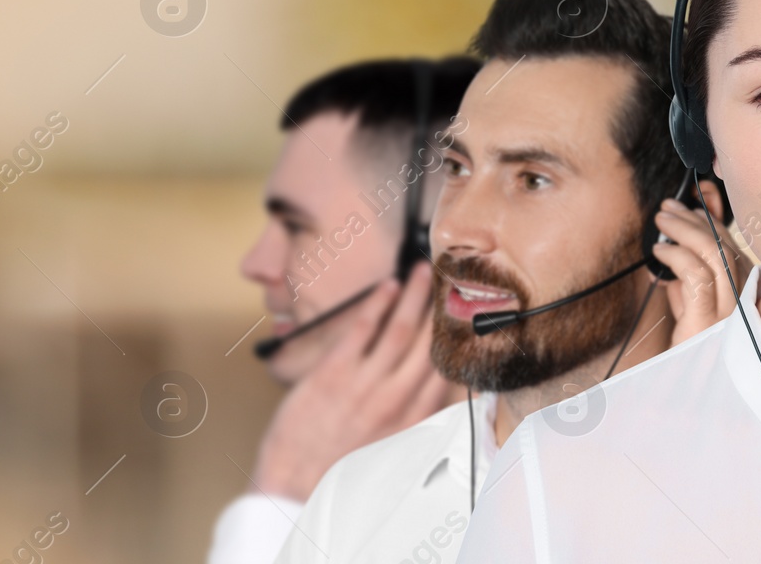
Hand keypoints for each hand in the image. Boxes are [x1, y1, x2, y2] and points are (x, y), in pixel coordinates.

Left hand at [252, 262, 450, 501]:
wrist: (293, 489)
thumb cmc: (338, 476)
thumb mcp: (392, 459)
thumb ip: (416, 428)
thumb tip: (438, 406)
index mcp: (413, 423)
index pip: (445, 371)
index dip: (458, 339)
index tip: (467, 315)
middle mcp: (395, 402)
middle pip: (428, 344)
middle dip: (441, 308)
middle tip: (452, 279)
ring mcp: (364, 386)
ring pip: (399, 331)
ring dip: (414, 296)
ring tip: (424, 271)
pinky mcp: (332, 374)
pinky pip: (361, 330)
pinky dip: (377, 305)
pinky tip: (388, 286)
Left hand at [651, 180, 751, 345]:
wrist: (686, 398)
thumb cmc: (689, 356)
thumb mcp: (689, 314)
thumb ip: (689, 287)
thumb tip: (676, 261)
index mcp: (744, 297)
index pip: (734, 245)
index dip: (718, 216)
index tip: (699, 195)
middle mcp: (744, 303)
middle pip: (726, 245)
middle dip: (697, 218)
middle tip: (669, 207)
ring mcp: (730, 314)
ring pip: (715, 254)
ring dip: (684, 230)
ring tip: (661, 220)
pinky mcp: (709, 324)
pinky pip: (697, 277)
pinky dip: (677, 257)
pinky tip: (660, 252)